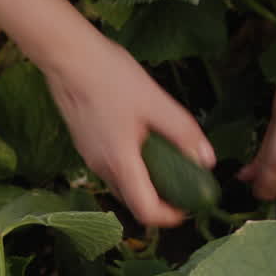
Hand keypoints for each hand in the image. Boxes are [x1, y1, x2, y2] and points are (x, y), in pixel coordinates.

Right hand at [42, 30, 216, 227]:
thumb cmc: (111, 77)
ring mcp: (90, 157)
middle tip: (182, 185)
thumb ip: (182, 132)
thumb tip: (206, 160)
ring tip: (166, 161)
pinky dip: (131, 168)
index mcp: (120, 162)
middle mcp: (101, 167)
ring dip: (144, 184)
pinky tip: (142, 142)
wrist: (68, 58)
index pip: (145, 210)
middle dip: (159, 201)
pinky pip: (111, 168)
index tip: (187, 208)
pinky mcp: (85, 145)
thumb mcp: (155, 101)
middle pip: (132, 201)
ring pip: (121, 185)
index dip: (169, 217)